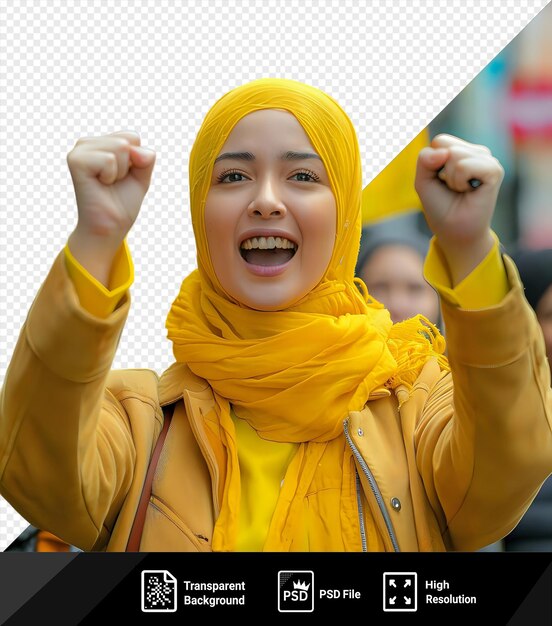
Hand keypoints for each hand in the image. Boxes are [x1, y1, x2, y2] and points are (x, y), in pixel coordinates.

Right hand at [66, 131, 155, 285]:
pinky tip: (99, 185)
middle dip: (129, 166)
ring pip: (120, 147)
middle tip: (114, 183)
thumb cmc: (122, 202)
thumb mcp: (142, 176)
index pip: (132, 136)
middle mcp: (88, 143)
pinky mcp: (75, 160)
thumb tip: (135, 150)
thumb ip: (146, 158)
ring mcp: (79, 150)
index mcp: (101, 143)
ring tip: (107, 184)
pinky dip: (111, 176)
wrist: (110, 226)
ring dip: (120, 172)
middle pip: (127, 140)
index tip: (123, 177)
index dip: (137, 160)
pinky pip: (108, 159)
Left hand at [415, 134, 503, 284]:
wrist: (454, 230)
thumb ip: (425, 160)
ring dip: (450, 178)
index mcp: (461, 151)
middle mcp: (476, 153)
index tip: (441, 181)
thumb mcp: (423, 181)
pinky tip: (469, 190)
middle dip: (440, 171)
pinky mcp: (494, 170)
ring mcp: (487, 160)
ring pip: (454, 154)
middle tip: (452, 188)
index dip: (432, 163)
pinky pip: (465, 165)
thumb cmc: (440, 206)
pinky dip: (459, 181)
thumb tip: (444, 152)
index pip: (440, 141)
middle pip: (446, 146)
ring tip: (461, 190)